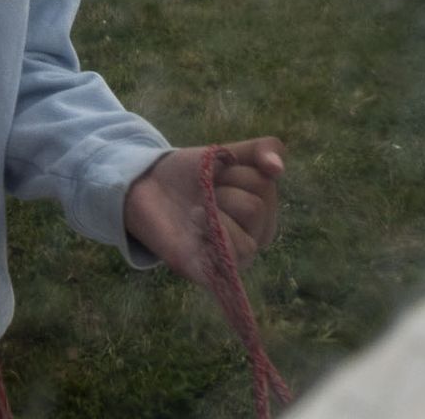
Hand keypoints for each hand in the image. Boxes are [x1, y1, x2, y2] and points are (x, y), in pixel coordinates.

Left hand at [123, 138, 285, 290]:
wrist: (146, 185)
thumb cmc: (191, 173)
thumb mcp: (231, 152)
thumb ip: (263, 150)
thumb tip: (278, 168)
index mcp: (263, 210)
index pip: (267, 185)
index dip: (238, 172)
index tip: (220, 172)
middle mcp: (252, 237)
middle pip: (256, 208)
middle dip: (224, 189)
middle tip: (205, 192)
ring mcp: (233, 258)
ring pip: (248, 238)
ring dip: (215, 213)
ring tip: (195, 211)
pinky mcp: (210, 274)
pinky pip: (233, 264)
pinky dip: (216, 237)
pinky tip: (195, 226)